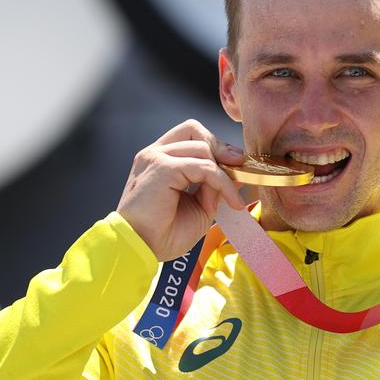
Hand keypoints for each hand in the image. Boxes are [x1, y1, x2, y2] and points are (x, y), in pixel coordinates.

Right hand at [116, 119, 245, 260]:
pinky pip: (204, 167)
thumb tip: (238, 171)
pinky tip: (224, 203)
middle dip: (220, 148)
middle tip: (237, 172)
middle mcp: (155, 153)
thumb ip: (215, 186)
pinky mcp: (162, 167)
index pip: (191, 135)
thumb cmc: (164, 233)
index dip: (215, 147)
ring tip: (218, 203)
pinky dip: (221, 183)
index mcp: (160, 159)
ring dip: (219, 175)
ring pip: (203, 148)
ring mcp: (156, 157)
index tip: (235, 167)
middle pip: (194, 130)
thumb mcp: (199, 206)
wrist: (141, 250)